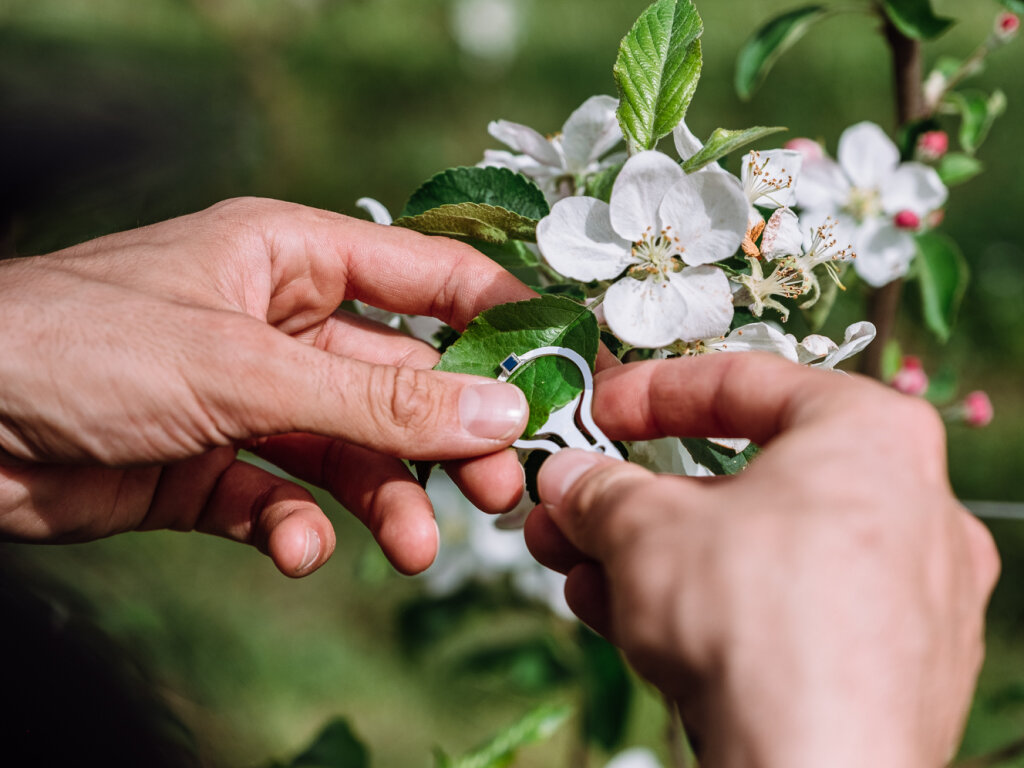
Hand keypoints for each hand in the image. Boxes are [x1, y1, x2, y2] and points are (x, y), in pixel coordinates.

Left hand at [0, 198, 535, 575]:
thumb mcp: (247, 368)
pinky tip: (296, 550)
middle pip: (398, 380)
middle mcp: (277, 327)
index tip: (557, 369)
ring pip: (350, 453)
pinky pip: (283, 500)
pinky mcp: (211, 467)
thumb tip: (496, 410)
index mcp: (290, 260)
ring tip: (411, 550)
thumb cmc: (81, 346)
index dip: (496, 317)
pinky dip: (298, 530)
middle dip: (448, 438)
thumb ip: (378, 400)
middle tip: (497, 492)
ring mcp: (246, 400)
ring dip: (386, 502)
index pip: (424, 276)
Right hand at [525, 353, 998, 766]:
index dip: (649, 393)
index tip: (597, 410)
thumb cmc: (759, 623)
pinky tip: (621, 616)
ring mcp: (901, 596)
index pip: (743, 382)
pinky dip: (699, 608)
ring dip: (651, 557)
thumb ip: (600, 489)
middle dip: (636, 498)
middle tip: (575, 503)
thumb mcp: (643, 526)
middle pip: (741, 481)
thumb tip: (570, 480)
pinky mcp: (882, 668)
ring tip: (576, 566)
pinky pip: (775, 614)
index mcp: (871, 436)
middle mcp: (906, 509)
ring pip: (750, 554)